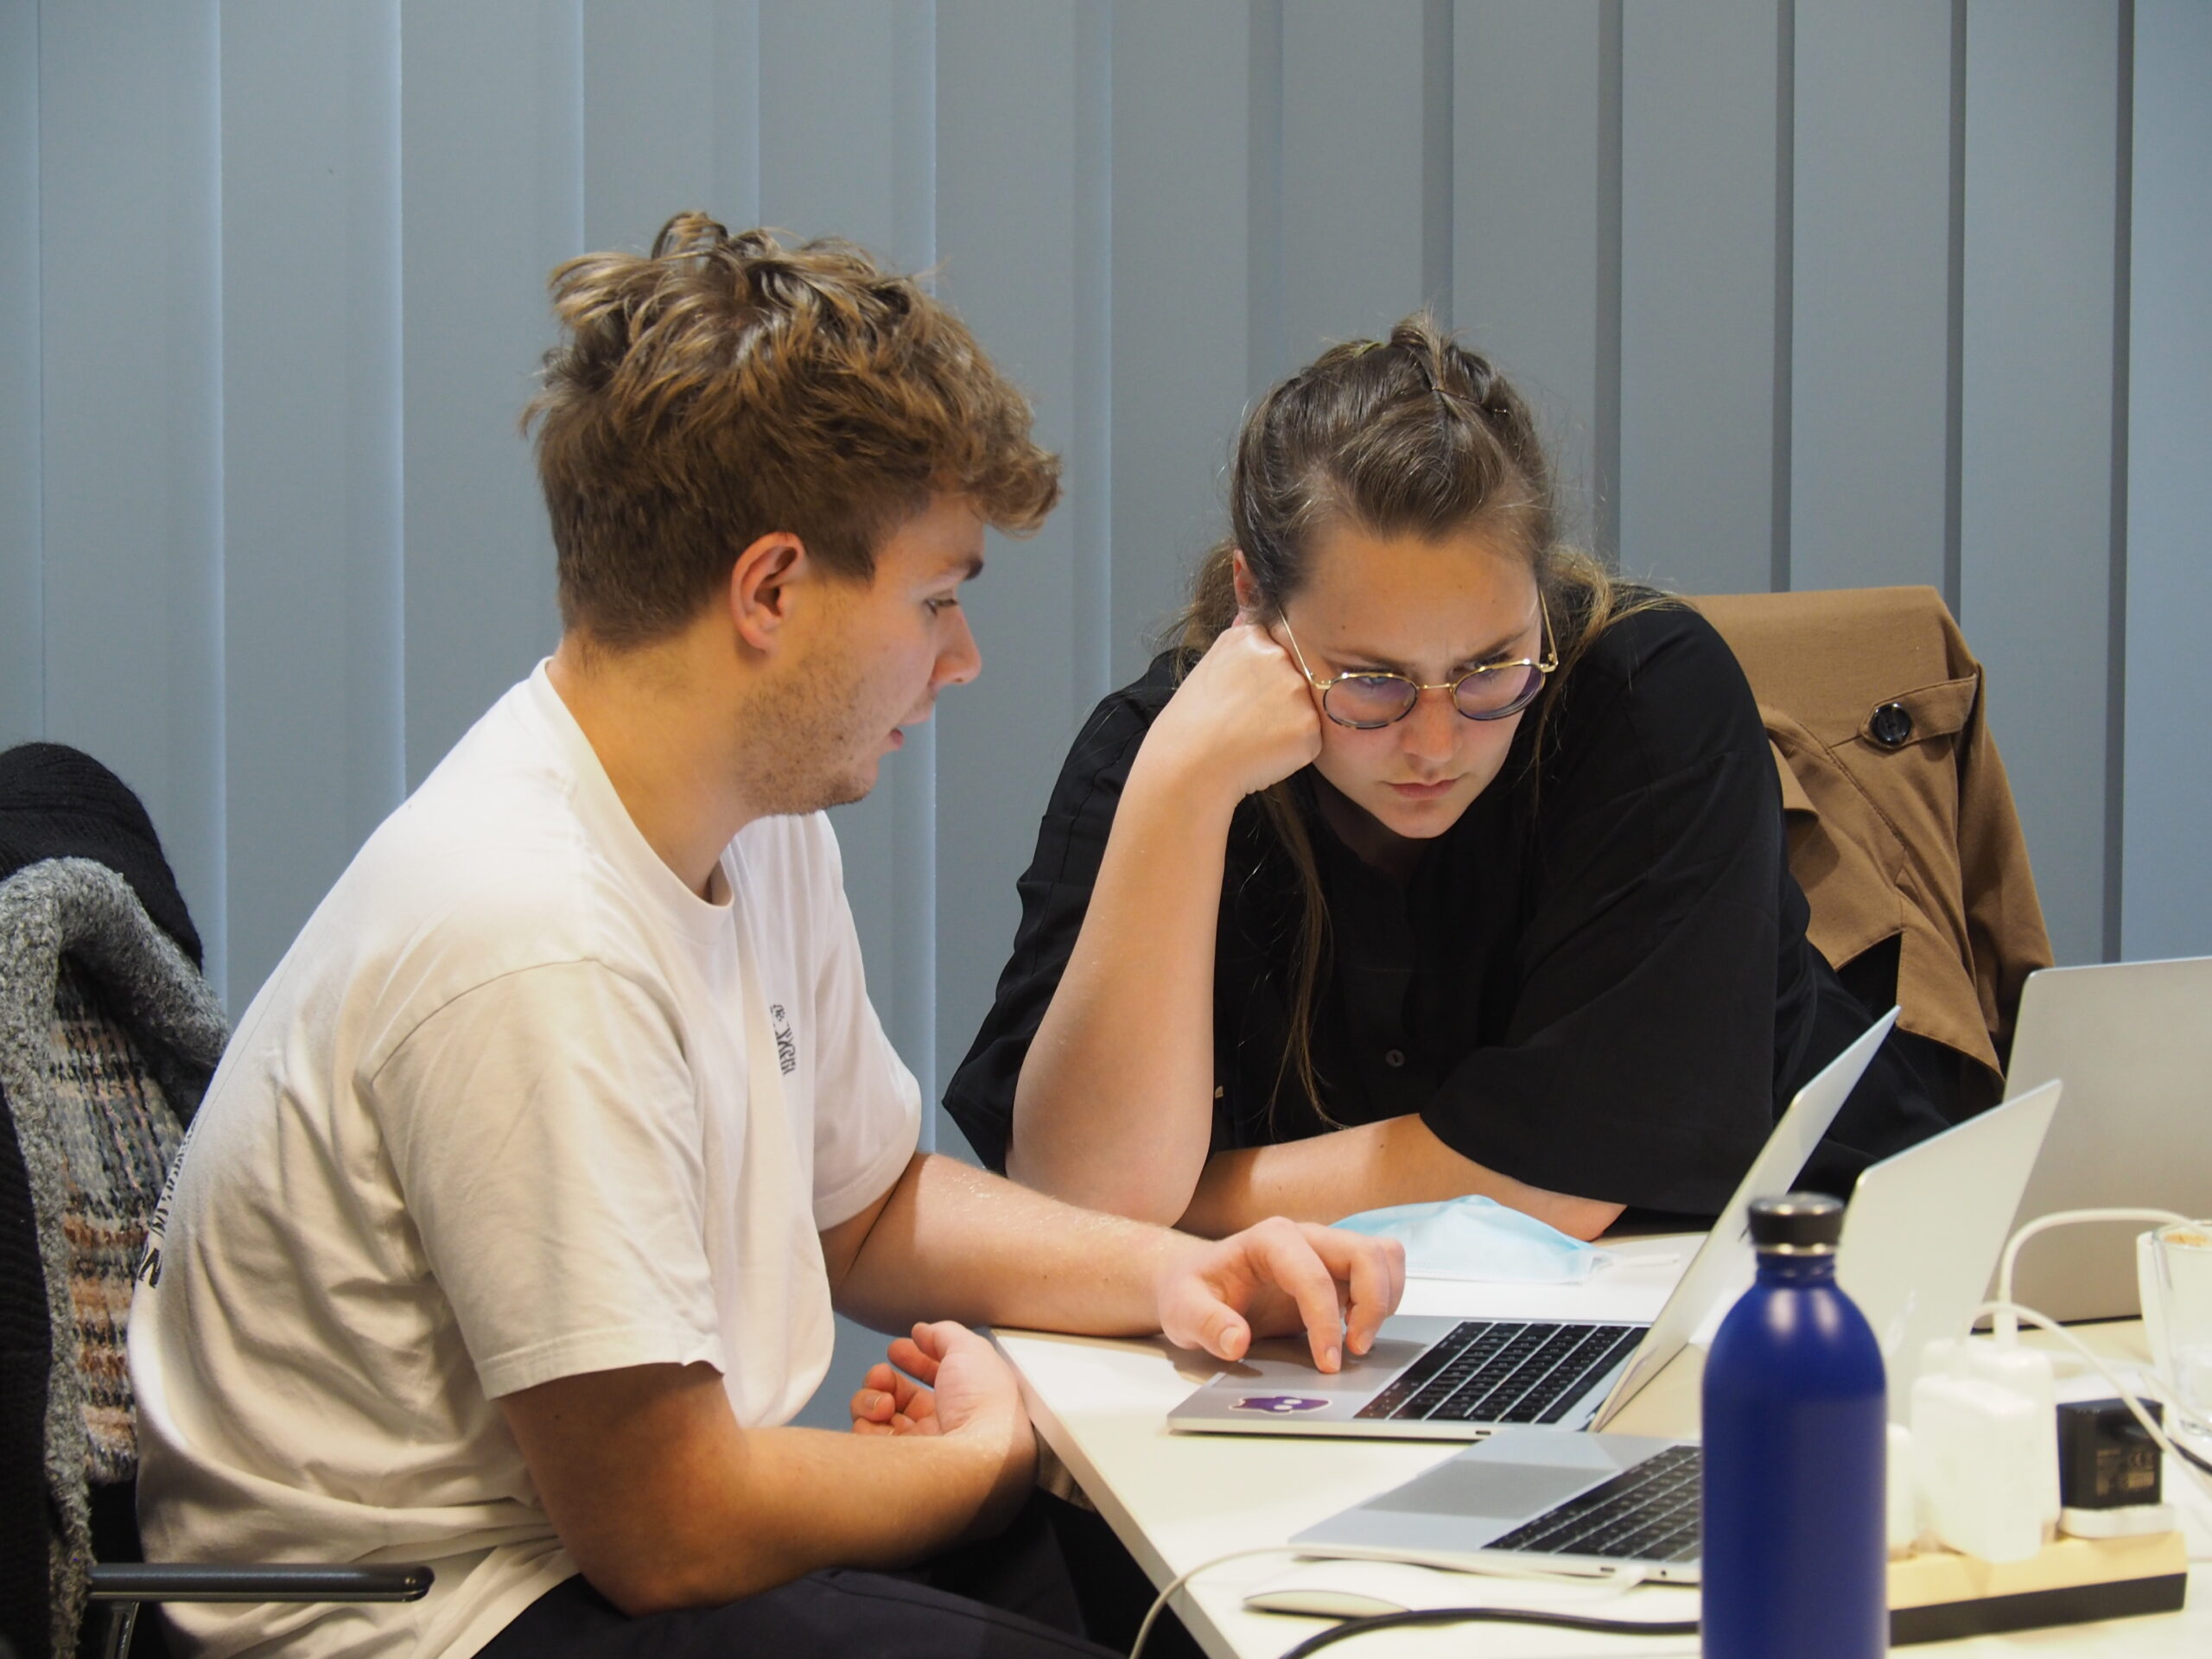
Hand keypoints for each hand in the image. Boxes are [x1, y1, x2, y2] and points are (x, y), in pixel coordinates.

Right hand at [852, 1322, 1036, 1526]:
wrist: (979, 1454)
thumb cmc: (982, 1402)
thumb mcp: (969, 1350)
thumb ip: (944, 1334)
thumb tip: (923, 1331)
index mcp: (962, 1400)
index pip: (931, 1378)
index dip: (913, 1359)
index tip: (895, 1349)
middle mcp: (940, 1426)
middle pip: (897, 1396)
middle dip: (882, 1378)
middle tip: (882, 1375)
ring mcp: (917, 1448)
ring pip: (876, 1416)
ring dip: (871, 1399)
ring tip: (884, 1402)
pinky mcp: (895, 1467)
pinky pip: (866, 1440)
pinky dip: (865, 1423)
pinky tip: (879, 1418)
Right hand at [1137, 617, 1322, 805]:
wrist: (1188, 766)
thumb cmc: (1191, 722)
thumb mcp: (1209, 665)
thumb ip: (1242, 641)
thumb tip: (1251, 598)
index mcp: (1250, 638)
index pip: (1276, 645)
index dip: (1264, 675)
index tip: (1246, 694)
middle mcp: (1277, 657)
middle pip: (1295, 676)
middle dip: (1279, 698)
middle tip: (1247, 720)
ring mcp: (1296, 691)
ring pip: (1306, 706)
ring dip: (1288, 723)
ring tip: (1252, 737)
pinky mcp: (1309, 726)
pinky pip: (1311, 737)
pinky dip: (1293, 749)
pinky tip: (1263, 752)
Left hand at [1154, 1217, 1405, 1373]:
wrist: (1195, 1281)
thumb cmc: (1190, 1291)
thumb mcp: (1182, 1312)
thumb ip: (1206, 1325)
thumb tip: (1236, 1342)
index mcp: (1268, 1239)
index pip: (1313, 1276)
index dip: (1326, 1321)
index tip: (1327, 1362)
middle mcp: (1304, 1236)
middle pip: (1364, 1253)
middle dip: (1372, 1304)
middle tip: (1356, 1350)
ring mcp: (1324, 1249)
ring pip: (1382, 1255)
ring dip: (1385, 1299)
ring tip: (1360, 1340)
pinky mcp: (1337, 1268)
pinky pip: (1382, 1268)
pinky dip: (1386, 1296)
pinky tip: (1360, 1328)